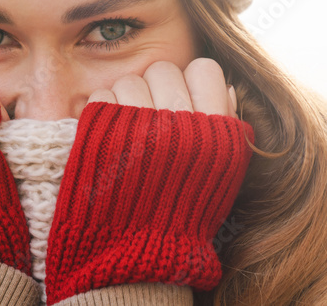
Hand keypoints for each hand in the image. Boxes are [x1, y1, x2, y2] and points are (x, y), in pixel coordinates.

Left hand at [45, 58, 252, 303]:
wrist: (134, 257)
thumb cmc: (181, 217)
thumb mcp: (220, 176)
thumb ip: (225, 127)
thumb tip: (223, 85)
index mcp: (215, 132)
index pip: (205, 68)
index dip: (192, 82)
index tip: (184, 103)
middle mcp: (180, 123)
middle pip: (163, 69)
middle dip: (155, 89)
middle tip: (151, 118)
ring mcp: (139, 124)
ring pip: (130, 80)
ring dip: (126, 101)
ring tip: (128, 135)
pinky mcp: (100, 132)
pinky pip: (101, 94)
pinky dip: (102, 113)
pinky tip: (108, 141)